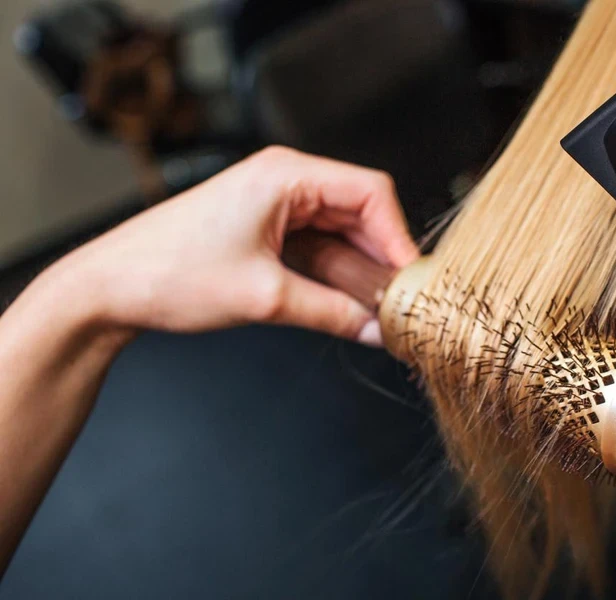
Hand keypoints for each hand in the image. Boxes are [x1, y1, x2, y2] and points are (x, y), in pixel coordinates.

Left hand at [57, 146, 418, 344]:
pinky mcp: (263, 229)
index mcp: (285, 175)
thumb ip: (331, 313)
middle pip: (359, 213)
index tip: (411, 278)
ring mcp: (273, 205)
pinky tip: (348, 305)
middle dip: (381, 258)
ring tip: (379, 310)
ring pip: (339, 234)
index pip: (369, 193)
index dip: (398, 236)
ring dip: (359, 271)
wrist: (108, 289)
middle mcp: (283, 181)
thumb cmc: (167, 274)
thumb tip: (375, 330)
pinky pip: (316, 248)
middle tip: (401, 301)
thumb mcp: (264, 298)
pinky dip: (334, 275)